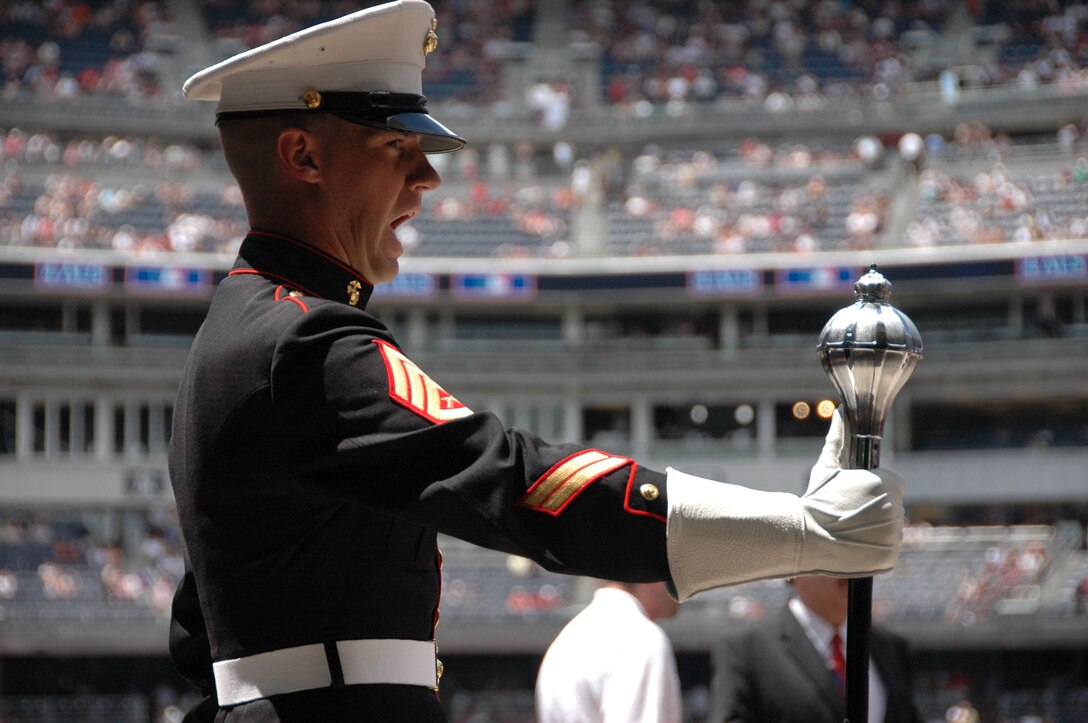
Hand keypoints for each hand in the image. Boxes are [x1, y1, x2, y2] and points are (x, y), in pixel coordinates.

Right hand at [798, 408, 904, 576]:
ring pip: (891, 530)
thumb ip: (838, 438)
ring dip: (876, 531)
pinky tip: (856, 546)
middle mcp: (896, 507)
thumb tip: (840, 410)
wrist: (805, 538)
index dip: (873, 490)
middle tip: (848, 515)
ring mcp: (895, 534)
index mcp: (887, 483)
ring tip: (849, 532)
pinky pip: (889, 551)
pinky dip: (876, 550)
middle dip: (874, 510)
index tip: (854, 497)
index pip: (892, 485)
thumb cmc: (815, 501)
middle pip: (892, 507)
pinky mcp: (891, 557)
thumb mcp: (826, 468)